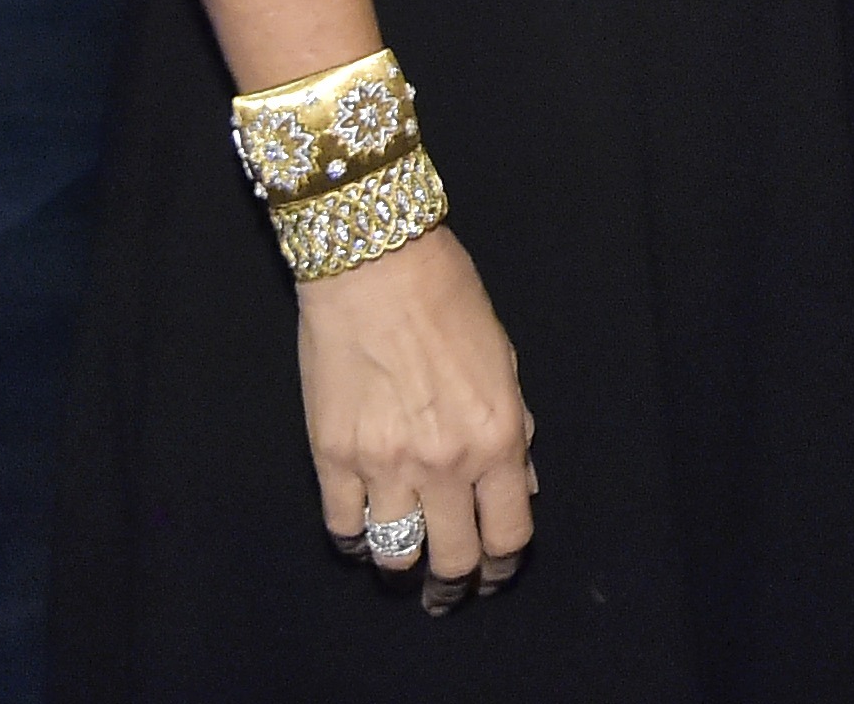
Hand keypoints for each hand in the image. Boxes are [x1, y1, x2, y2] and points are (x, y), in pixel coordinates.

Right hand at [299, 224, 536, 613]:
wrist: (376, 268)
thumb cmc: (450, 301)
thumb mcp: (505, 363)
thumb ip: (515, 431)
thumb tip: (520, 486)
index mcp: (497, 439)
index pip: (509, 536)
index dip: (504, 566)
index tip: (495, 573)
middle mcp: (444, 465)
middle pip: (453, 561)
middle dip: (455, 583)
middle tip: (449, 587)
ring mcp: (384, 466)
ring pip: (394, 556)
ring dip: (403, 562)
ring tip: (405, 555)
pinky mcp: (332, 458)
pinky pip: (343, 528)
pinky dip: (354, 538)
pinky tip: (363, 528)